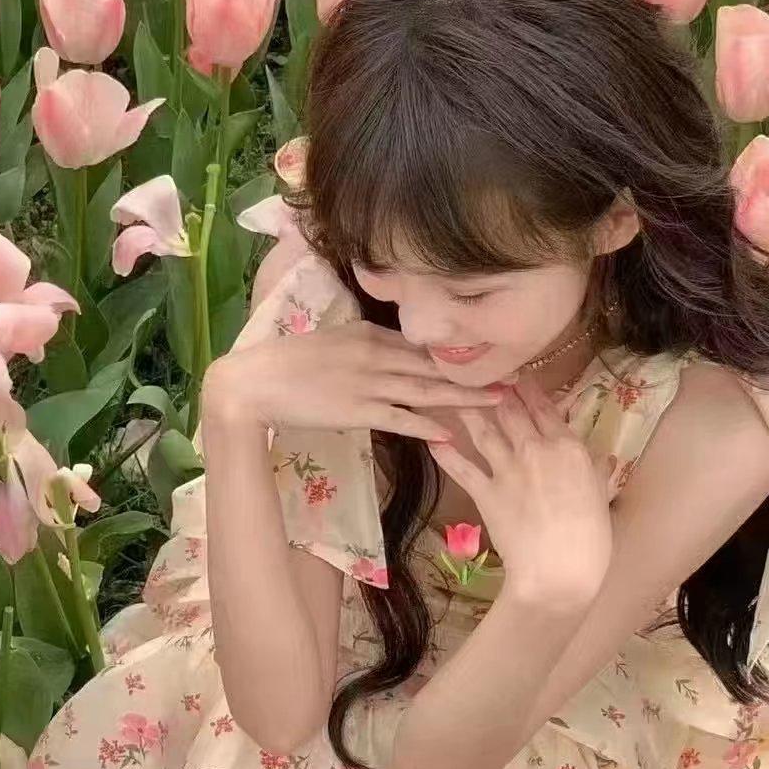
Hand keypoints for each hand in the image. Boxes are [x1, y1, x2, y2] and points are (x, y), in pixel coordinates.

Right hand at [202, 319, 512, 441]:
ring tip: (498, 404)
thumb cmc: (285, 361)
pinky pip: (399, 419)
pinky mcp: (357, 410)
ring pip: (426, 391)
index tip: (490, 358)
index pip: (422, 345)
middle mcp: (376, 353)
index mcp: (369, 333)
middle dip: (475, 373)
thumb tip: (388, 351)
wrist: (253, 381)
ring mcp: (368, 382)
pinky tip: (451, 434)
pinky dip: (426, 426)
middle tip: (515, 380)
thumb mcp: (331, 341)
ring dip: (464, 398)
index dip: (457, 354)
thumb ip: (362, 345)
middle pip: (434, 365)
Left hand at [425, 375, 612, 604]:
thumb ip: (598, 472)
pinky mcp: (484, 491)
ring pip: (483, 429)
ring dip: (468, 410)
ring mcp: (506, 469)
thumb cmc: (590, 540)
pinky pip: (460, 466)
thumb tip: (604, 457)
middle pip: (510, 410)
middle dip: (496, 389)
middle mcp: (534, 449)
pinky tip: (432, 439)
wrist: (558, 573)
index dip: (529, 388)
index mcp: (568, 447)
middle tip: (482, 376)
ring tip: (454, 394)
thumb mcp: (602, 498)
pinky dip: (445, 452)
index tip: (517, 375)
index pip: (544, 407)